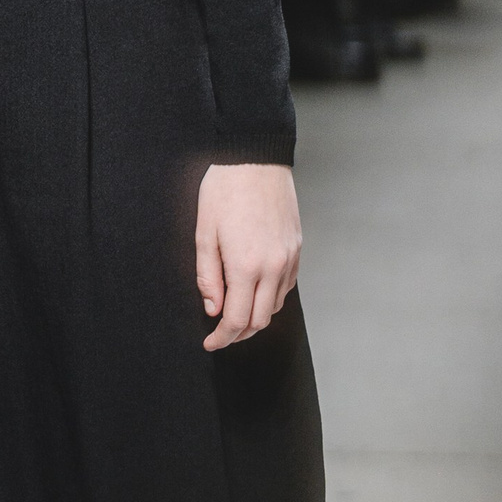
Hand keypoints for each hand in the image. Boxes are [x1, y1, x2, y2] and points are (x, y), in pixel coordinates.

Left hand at [195, 162, 300, 349]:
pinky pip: (287, 285)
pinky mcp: (296, 247)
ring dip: (256, 316)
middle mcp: (273, 267)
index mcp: (246, 266)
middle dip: (240, 333)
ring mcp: (289, 258)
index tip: (210, 342)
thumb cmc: (224, 191)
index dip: (222, 337)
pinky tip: (255, 290)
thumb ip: (208, 276)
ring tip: (236, 312)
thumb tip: (213, 309)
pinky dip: (271, 297)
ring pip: (276, 305)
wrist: (255, 159)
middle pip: (261, 320)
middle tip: (220, 333)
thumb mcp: (204, 234)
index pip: (238, 320)